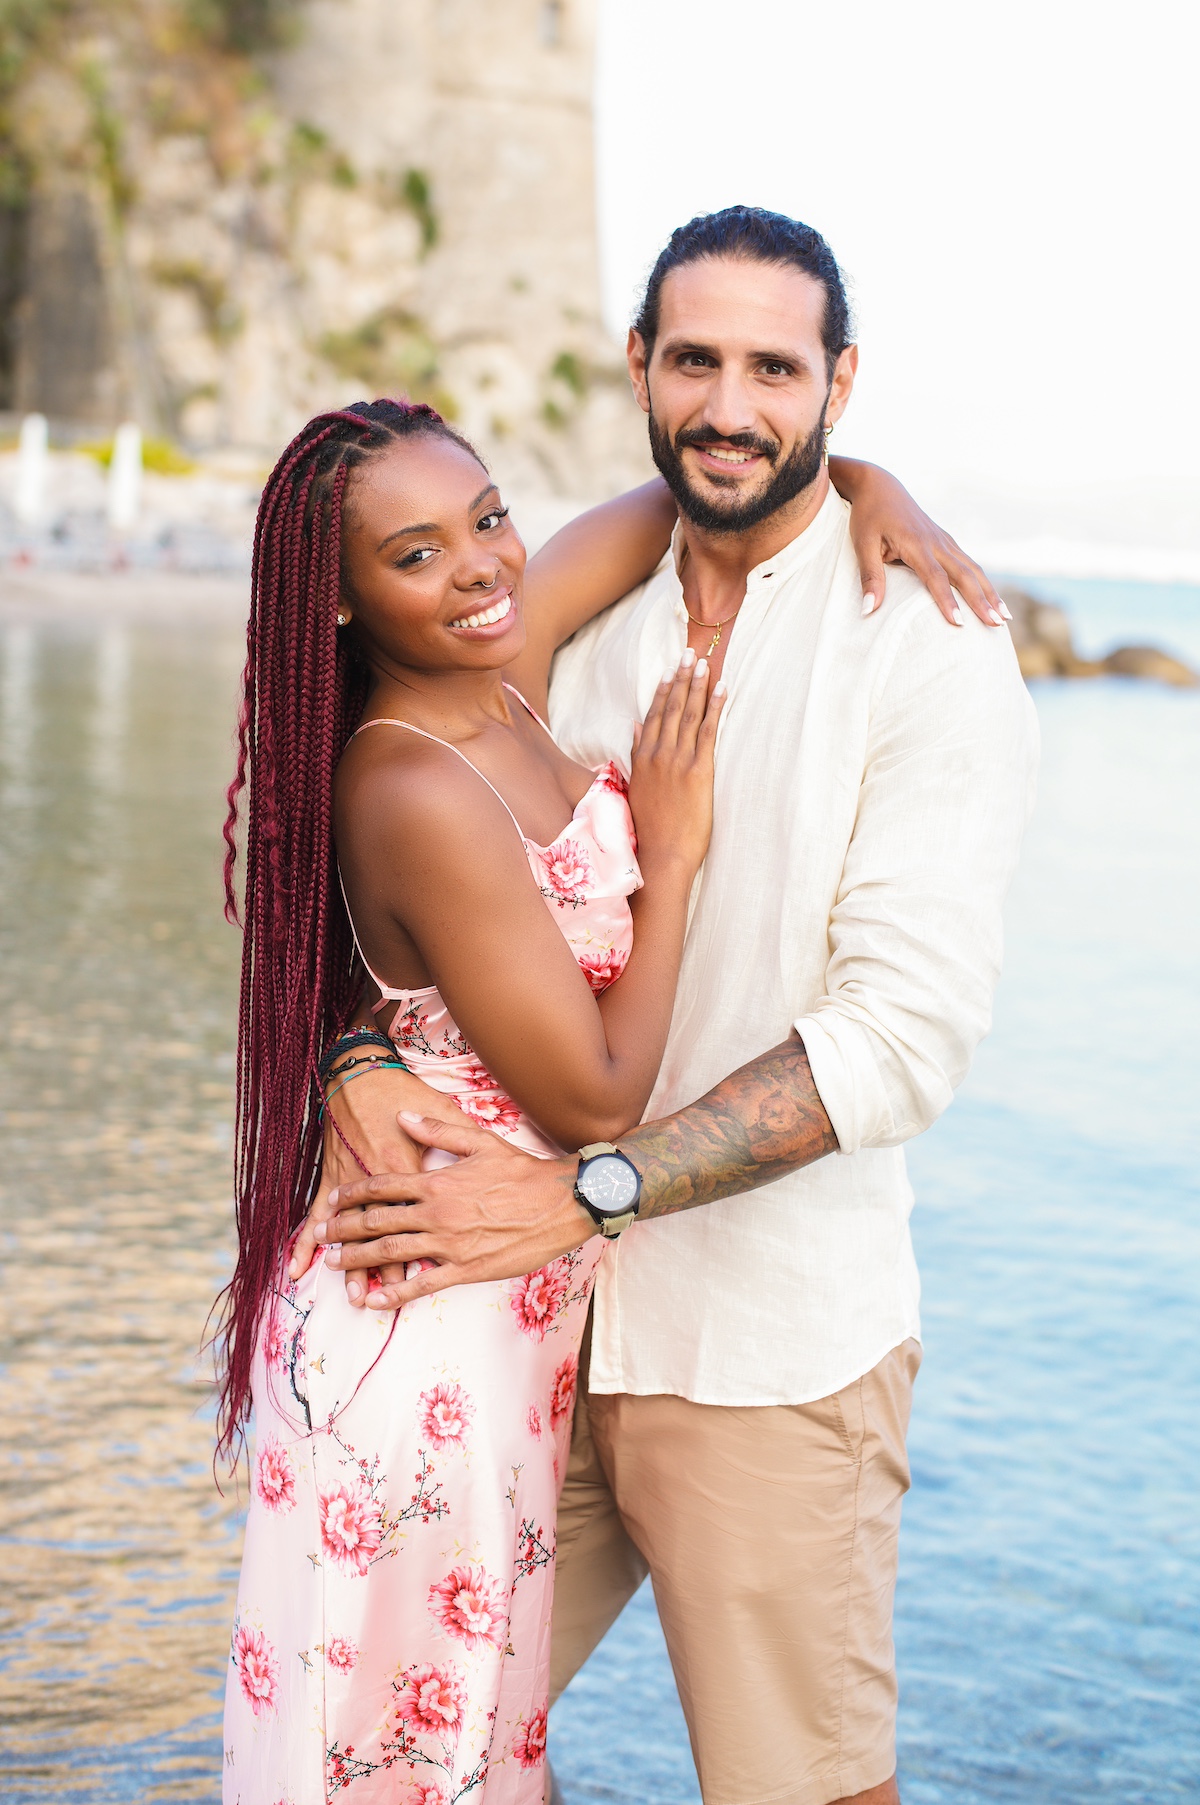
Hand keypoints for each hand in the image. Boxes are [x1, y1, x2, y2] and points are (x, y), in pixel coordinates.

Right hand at [290, 1064, 452, 1303]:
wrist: (359, 1071)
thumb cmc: (402, 1088)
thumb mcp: (441, 1108)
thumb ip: (456, 1138)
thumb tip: (481, 1161)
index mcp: (411, 1168)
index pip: (420, 1218)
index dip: (424, 1247)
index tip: (427, 1275)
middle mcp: (380, 1181)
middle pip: (385, 1233)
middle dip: (386, 1268)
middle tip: (389, 1298)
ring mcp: (351, 1180)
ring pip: (352, 1231)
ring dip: (351, 1263)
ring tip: (352, 1294)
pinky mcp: (331, 1175)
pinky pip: (316, 1214)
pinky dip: (306, 1240)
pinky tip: (298, 1265)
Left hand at [315, 1111, 590, 1309]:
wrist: (562, 1202)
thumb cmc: (523, 1171)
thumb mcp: (481, 1142)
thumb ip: (438, 1130)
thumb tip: (403, 1116)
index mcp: (438, 1182)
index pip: (383, 1186)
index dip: (354, 1193)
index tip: (334, 1199)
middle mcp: (437, 1213)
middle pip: (377, 1221)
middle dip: (344, 1228)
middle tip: (322, 1233)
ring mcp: (450, 1244)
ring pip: (391, 1253)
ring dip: (358, 1259)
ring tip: (335, 1263)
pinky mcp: (466, 1269)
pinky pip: (422, 1284)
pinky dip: (394, 1293)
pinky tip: (374, 1299)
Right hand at [627, 650, 725, 875]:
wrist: (661, 856)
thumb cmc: (650, 830)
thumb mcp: (635, 789)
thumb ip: (636, 755)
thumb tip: (635, 728)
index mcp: (642, 760)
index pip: (652, 716)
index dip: (663, 691)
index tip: (669, 670)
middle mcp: (658, 755)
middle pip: (670, 708)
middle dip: (681, 679)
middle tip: (689, 653)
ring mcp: (678, 762)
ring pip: (688, 714)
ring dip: (697, 686)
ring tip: (703, 663)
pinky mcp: (699, 772)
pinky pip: (708, 732)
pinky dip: (715, 708)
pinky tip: (722, 689)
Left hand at [831, 456, 1009, 628]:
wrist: (880, 486)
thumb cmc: (868, 516)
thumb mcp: (862, 545)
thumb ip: (869, 577)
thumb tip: (868, 611)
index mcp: (916, 543)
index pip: (935, 577)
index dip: (947, 601)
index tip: (959, 624)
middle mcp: (937, 542)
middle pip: (964, 574)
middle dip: (982, 601)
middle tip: (997, 625)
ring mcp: (945, 540)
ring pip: (973, 569)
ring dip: (990, 593)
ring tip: (1004, 618)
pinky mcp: (946, 541)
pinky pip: (969, 563)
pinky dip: (983, 582)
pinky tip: (991, 599)